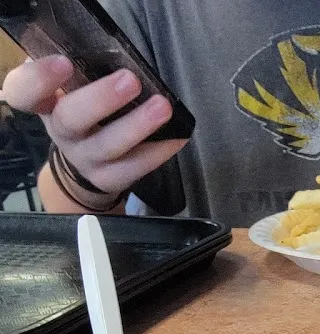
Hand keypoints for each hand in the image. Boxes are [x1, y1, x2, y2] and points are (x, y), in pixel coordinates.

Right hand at [1, 55, 185, 194]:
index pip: (25, 92)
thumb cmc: (83, 111)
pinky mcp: (109, 178)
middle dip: (101, 99)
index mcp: (45, 103)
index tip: (63, 63)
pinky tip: (176, 136)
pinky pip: (134, 168)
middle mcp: (62, 132)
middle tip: (131, 81)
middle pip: (71, 118)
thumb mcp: (72, 89)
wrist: (83, 164)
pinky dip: (158, 151)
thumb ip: (83, 73)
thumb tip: (115, 51)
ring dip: (137, 126)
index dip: (40, 79)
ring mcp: (85, 159)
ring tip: (162, 107)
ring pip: (108, 145)